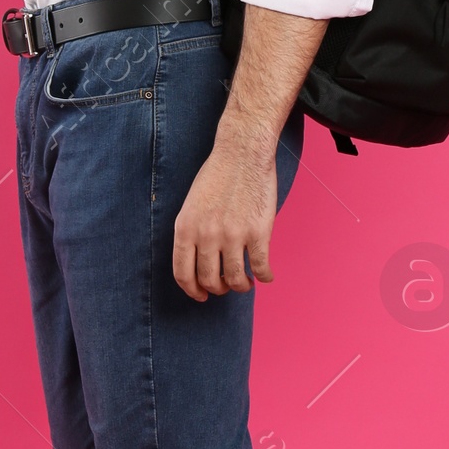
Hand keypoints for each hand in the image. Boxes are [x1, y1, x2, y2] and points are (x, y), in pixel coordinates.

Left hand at [173, 138, 278, 301]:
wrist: (242, 153)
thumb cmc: (218, 175)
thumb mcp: (191, 204)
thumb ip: (192, 232)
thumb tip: (198, 262)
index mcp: (185, 228)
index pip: (182, 273)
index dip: (192, 290)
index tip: (202, 295)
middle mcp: (206, 235)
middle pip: (209, 280)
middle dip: (218, 288)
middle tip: (226, 285)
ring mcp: (232, 235)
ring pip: (235, 279)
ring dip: (241, 286)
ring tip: (246, 282)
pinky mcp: (258, 233)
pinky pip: (260, 268)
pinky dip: (264, 277)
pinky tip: (266, 276)